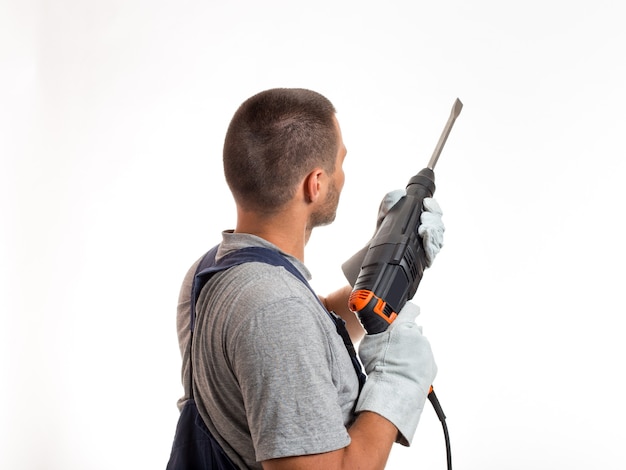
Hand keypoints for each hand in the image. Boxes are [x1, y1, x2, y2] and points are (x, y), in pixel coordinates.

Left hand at [341, 191, 443, 285]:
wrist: (374, 248)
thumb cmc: (382, 228)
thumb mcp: (384, 210)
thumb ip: (390, 199)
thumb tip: (400, 193)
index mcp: (421, 218)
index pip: (435, 211)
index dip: (434, 207)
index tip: (426, 204)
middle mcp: (427, 231)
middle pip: (439, 225)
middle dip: (433, 220)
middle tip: (423, 219)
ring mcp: (426, 245)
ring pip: (438, 238)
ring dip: (433, 233)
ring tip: (423, 230)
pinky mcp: (423, 259)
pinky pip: (433, 253)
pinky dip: (431, 247)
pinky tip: (426, 242)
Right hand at [356, 302, 436, 445]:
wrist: (393, 390)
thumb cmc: (379, 367)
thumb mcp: (369, 343)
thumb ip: (378, 333)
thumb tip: (378, 331)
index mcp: (403, 326)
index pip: (411, 308)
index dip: (407, 310)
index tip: (405, 312)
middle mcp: (419, 335)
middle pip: (414, 330)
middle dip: (406, 336)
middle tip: (394, 346)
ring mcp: (428, 351)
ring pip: (419, 347)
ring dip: (411, 352)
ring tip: (398, 363)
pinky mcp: (433, 366)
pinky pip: (424, 361)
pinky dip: (417, 365)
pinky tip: (405, 372)